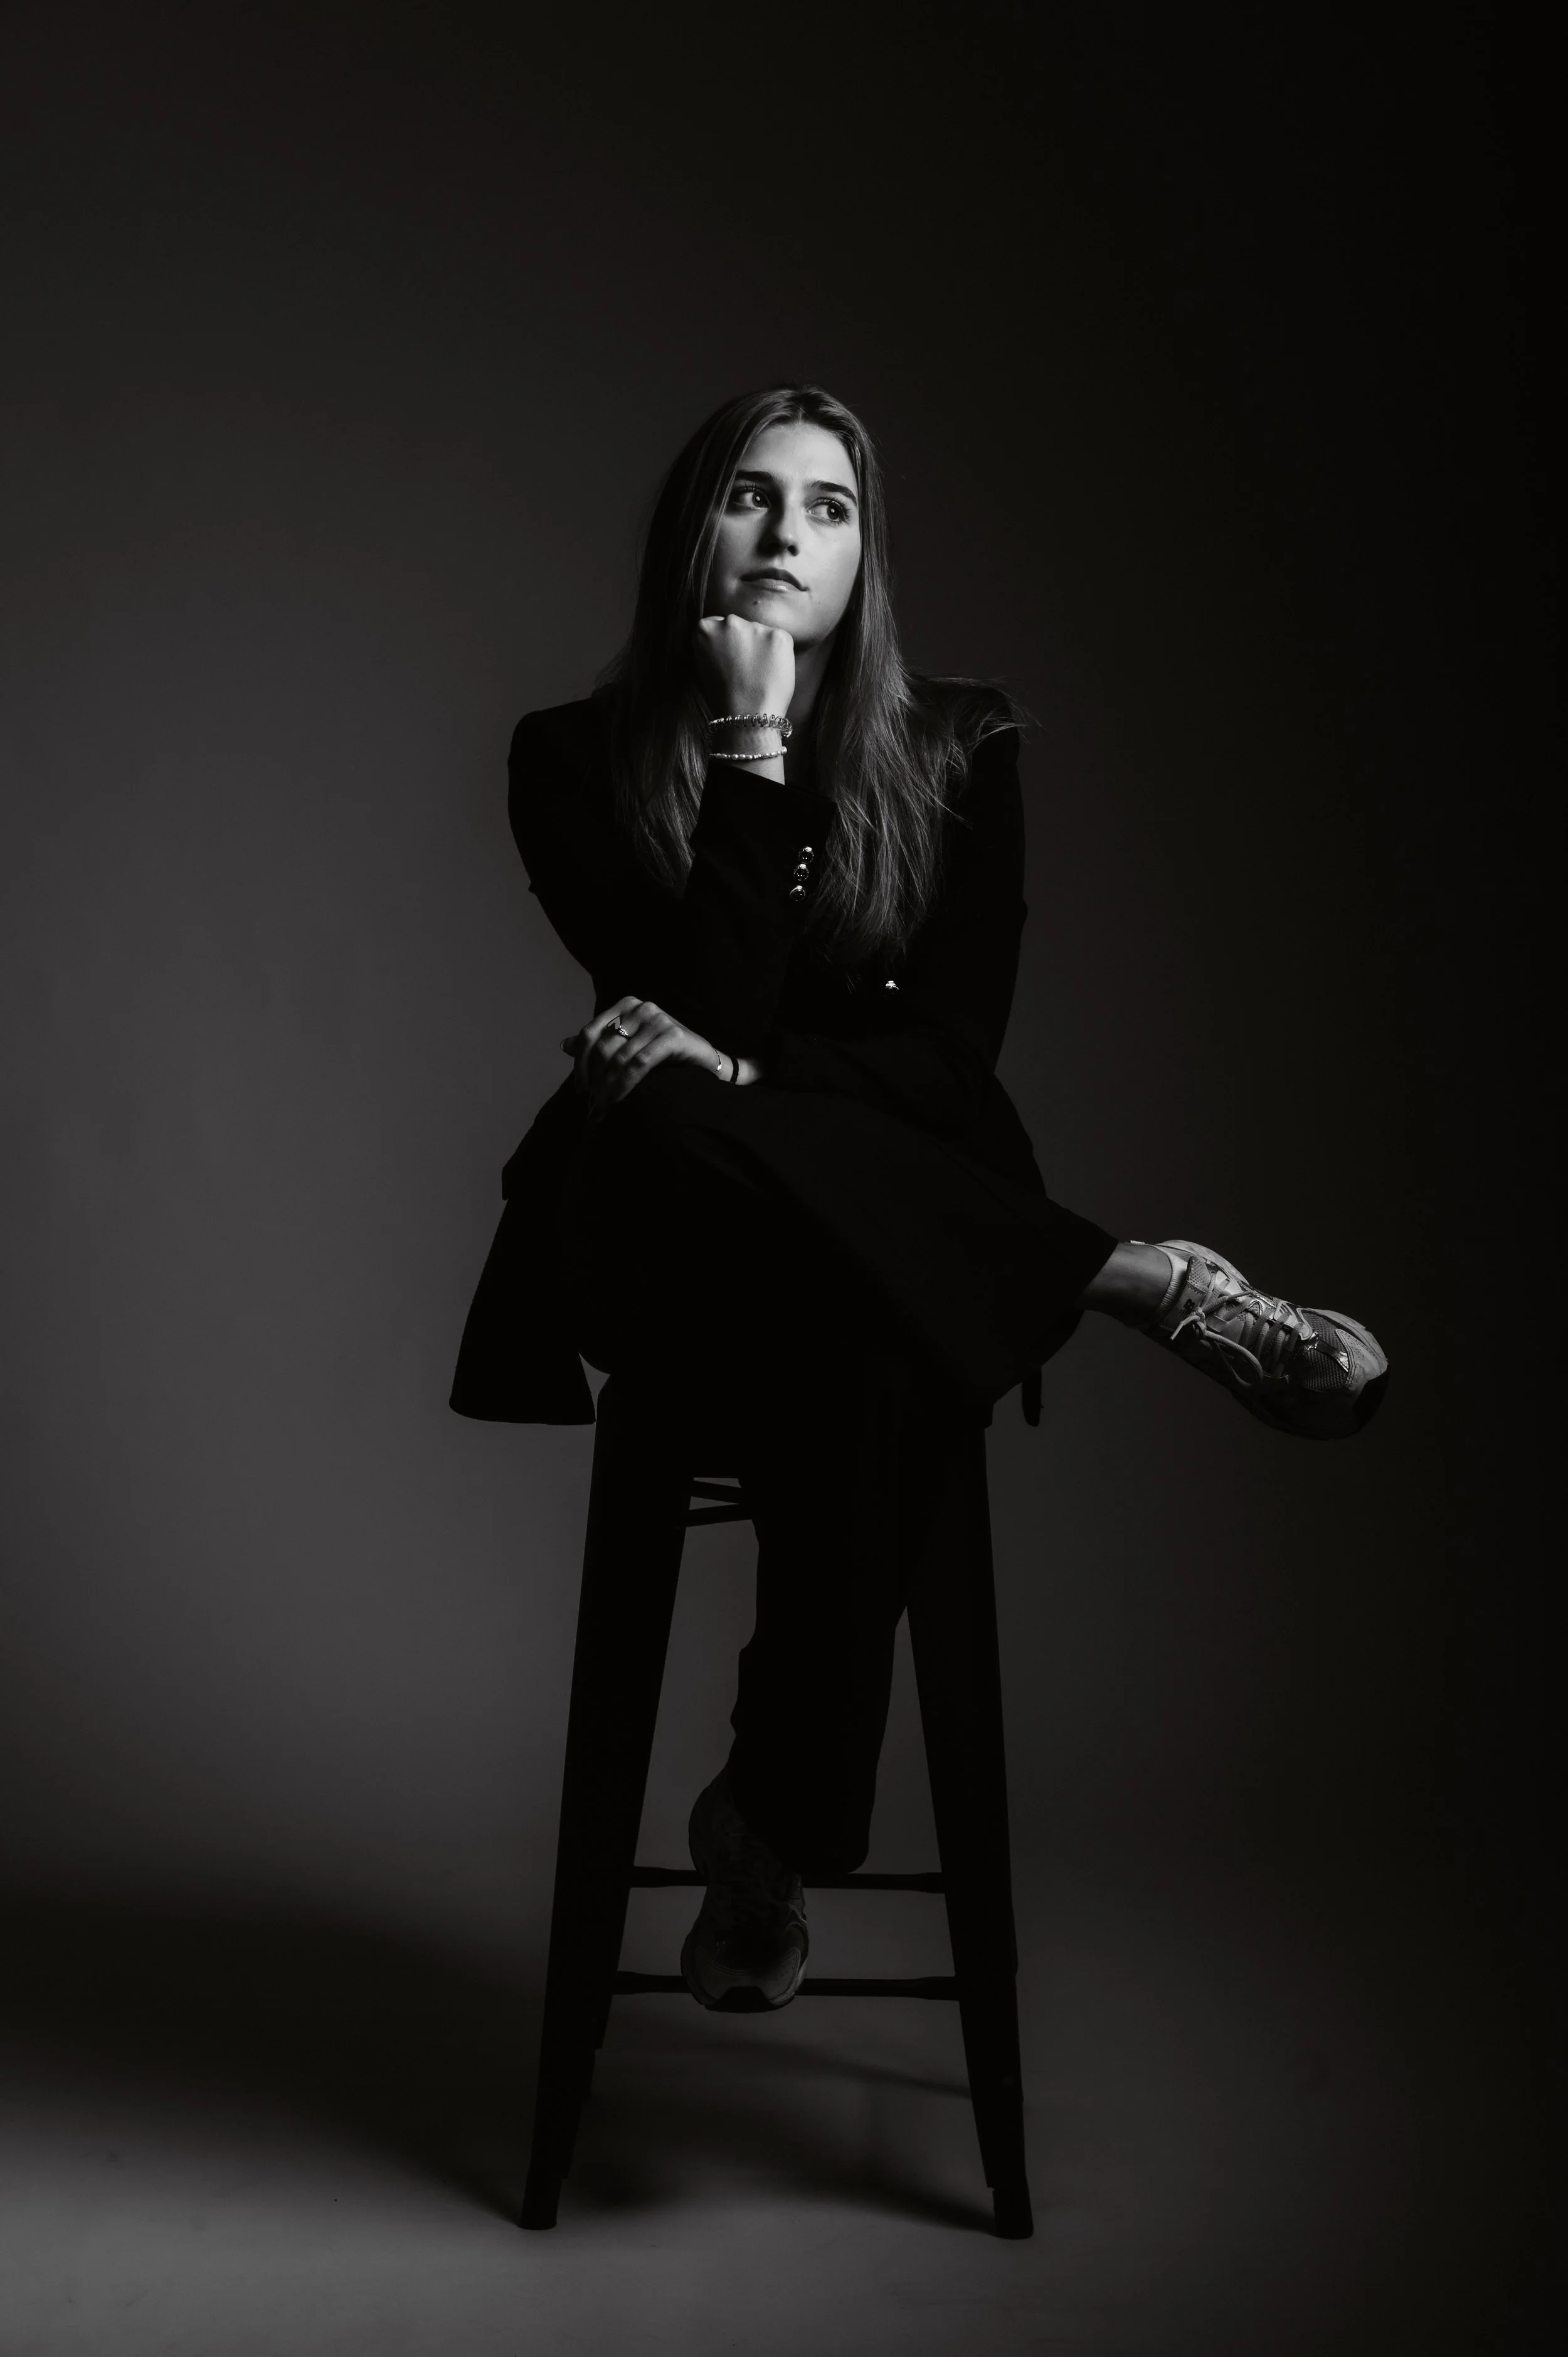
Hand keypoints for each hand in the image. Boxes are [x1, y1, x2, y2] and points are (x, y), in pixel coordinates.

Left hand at [562, 997, 729, 1116]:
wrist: (705, 1062)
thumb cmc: (665, 1056)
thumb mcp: (628, 1047)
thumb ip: (599, 1044)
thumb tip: (564, 1045)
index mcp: (625, 1006)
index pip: (590, 1033)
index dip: (581, 1064)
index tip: (580, 1090)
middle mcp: (640, 1007)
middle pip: (603, 1047)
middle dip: (595, 1081)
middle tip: (593, 1106)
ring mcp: (657, 1019)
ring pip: (619, 1059)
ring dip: (607, 1088)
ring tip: (603, 1109)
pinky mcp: (672, 1035)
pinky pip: (638, 1064)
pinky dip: (625, 1085)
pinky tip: (620, 1099)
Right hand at [693, 614, 794, 719]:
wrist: (746, 715)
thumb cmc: (723, 699)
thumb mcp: (703, 666)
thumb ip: (712, 646)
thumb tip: (724, 641)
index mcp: (705, 628)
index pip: (717, 626)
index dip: (726, 645)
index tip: (729, 660)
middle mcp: (729, 621)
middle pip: (740, 627)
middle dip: (744, 643)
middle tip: (746, 670)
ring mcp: (755, 626)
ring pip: (761, 633)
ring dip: (762, 648)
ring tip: (759, 675)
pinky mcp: (778, 635)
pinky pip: (780, 641)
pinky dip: (779, 655)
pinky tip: (772, 674)